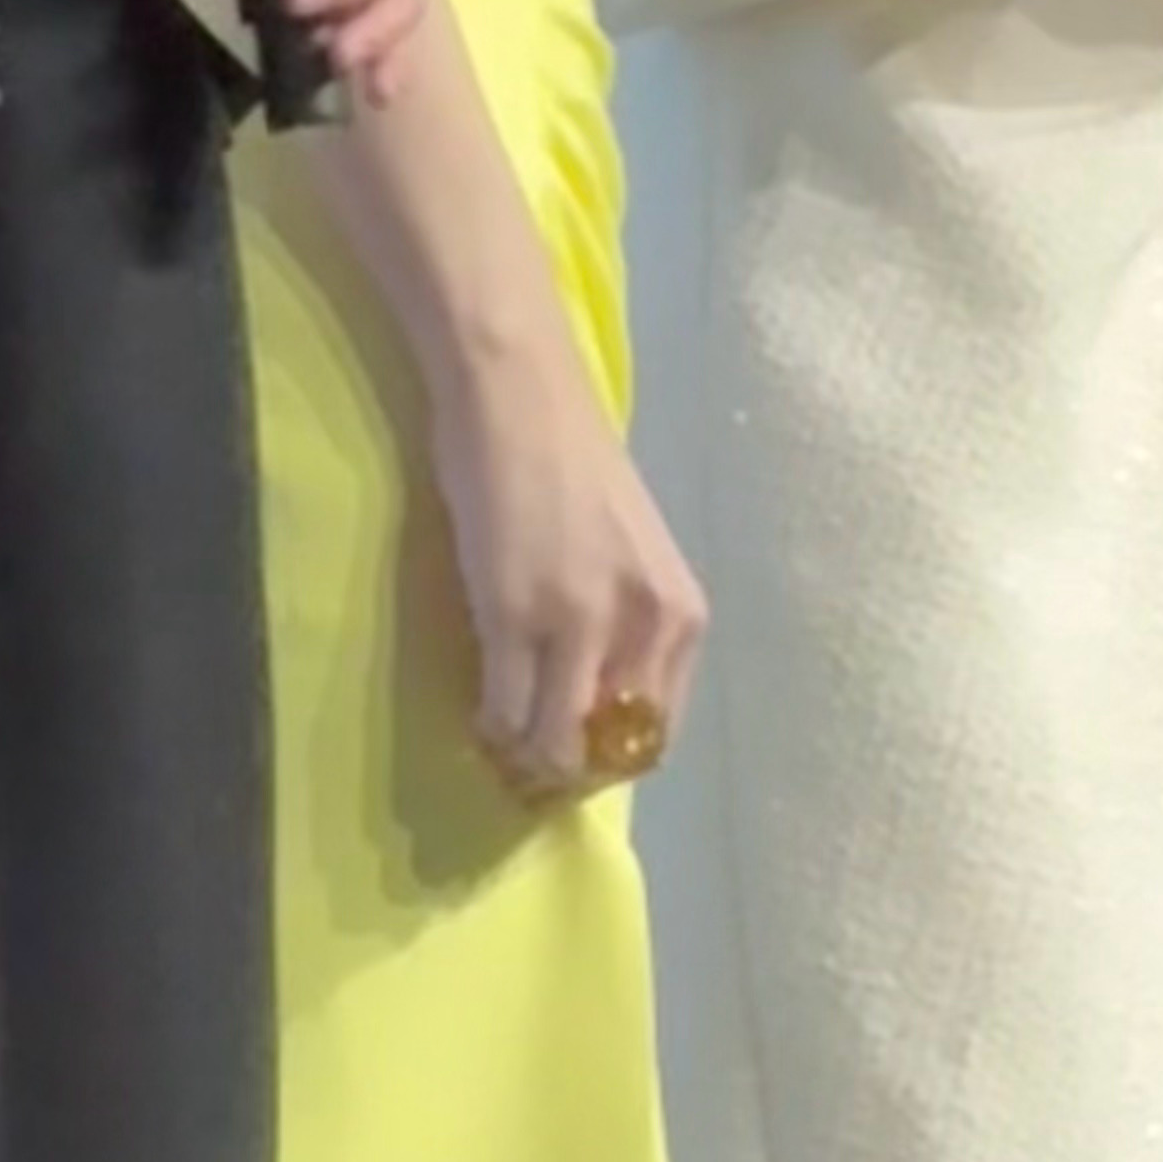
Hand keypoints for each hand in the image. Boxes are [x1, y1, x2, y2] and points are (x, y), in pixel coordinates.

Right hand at [427, 324, 708, 799]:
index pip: (657, 732)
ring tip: (502, 738)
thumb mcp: (631, 559)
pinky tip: (481, 712)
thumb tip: (597, 708)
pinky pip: (504, 710)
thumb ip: (627, 629)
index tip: (576, 756)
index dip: (612, 758)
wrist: (520, 396)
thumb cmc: (574, 465)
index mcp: (681, 611)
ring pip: (550, 741)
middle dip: (567, 765)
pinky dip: (490, 726)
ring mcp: (577, 622)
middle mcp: (642, 624)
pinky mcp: (512, 614)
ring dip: (523, 753)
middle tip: (531, 759)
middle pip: (607, 748)